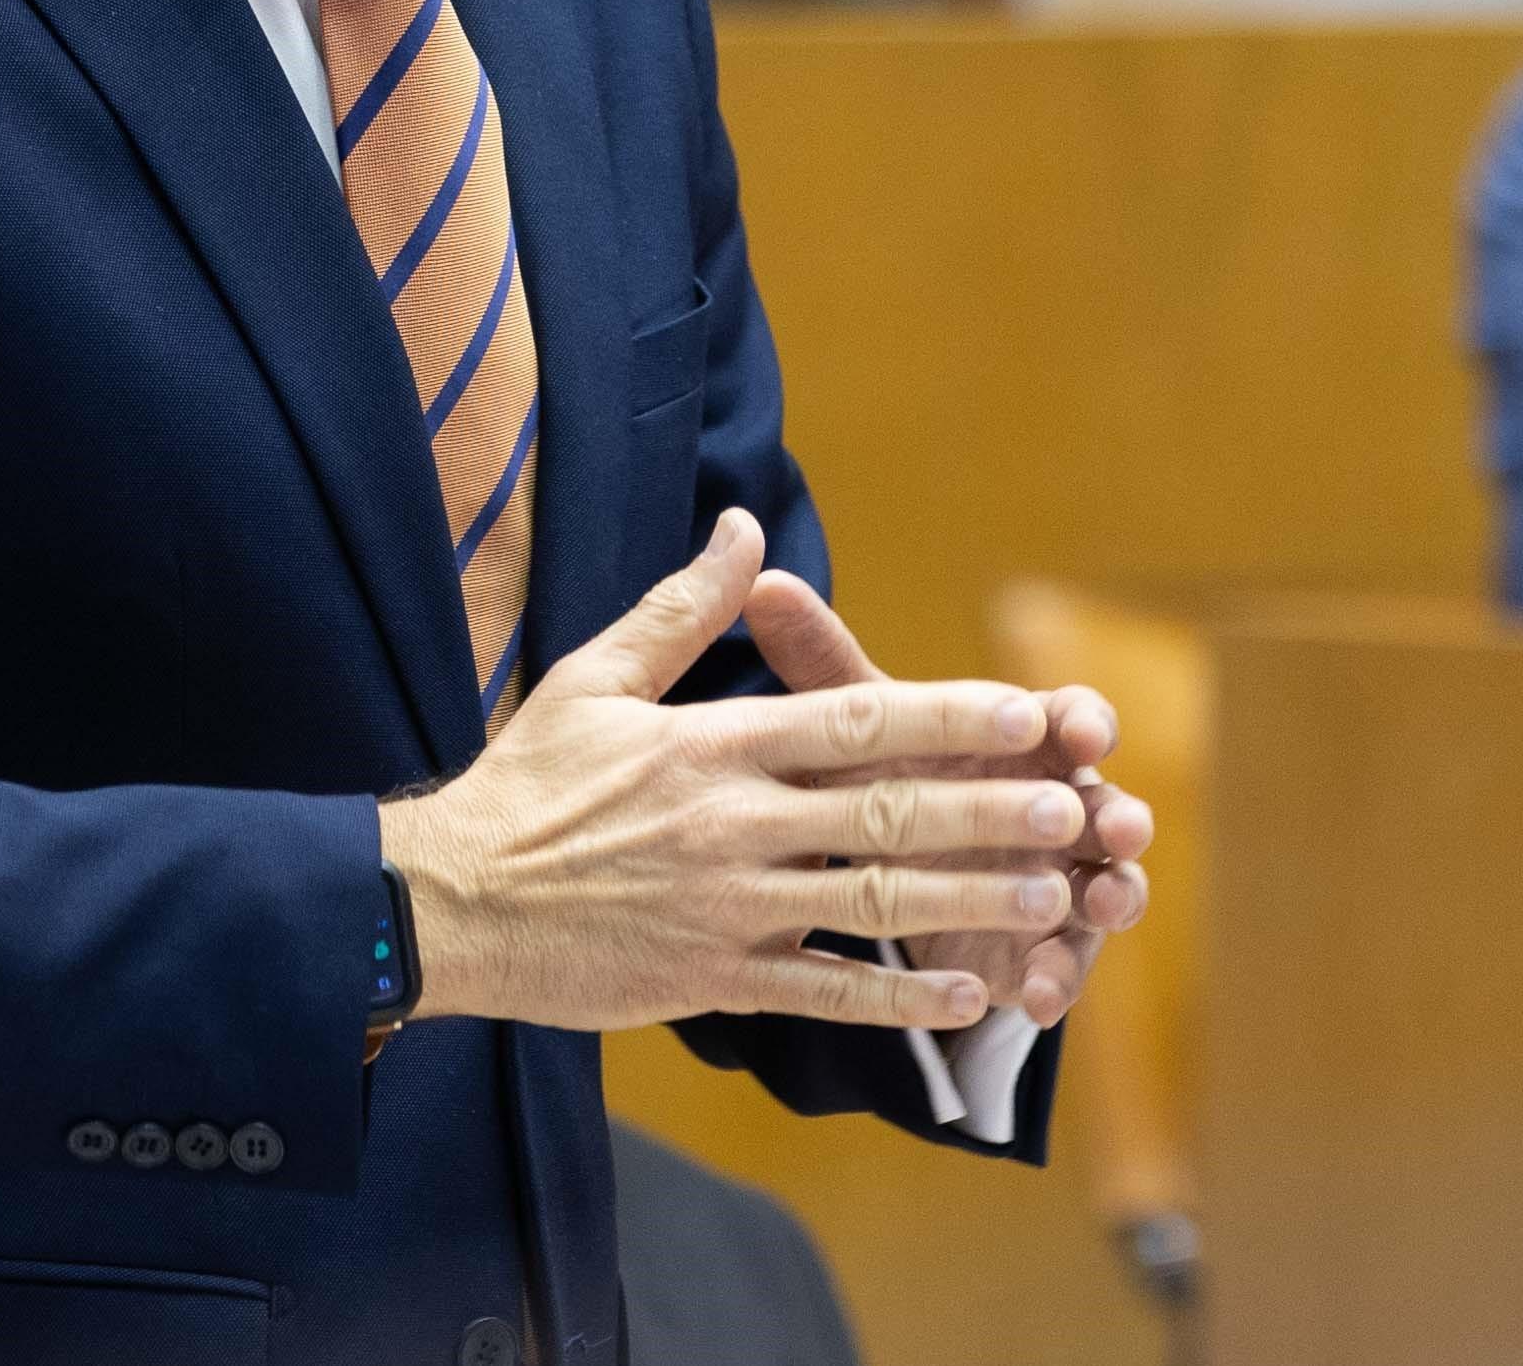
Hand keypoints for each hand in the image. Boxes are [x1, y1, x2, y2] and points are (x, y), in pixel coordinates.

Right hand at [376, 510, 1109, 1036]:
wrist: (448, 905)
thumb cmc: (525, 786)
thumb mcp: (594, 677)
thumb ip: (684, 608)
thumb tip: (744, 525)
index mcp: (713, 745)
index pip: (854, 720)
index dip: (950, 715)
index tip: (1028, 711)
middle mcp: (732, 824)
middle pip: (885, 811)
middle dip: (987, 810)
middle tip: (1074, 809)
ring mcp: (727, 908)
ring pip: (872, 902)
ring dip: (968, 902)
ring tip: (1050, 899)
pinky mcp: (712, 979)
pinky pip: (824, 990)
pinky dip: (900, 998)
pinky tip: (968, 996)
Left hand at [740, 570, 1150, 1029]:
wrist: (885, 869)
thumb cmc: (887, 774)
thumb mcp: (854, 726)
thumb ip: (823, 663)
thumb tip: (763, 582)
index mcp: (1027, 740)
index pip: (1071, 716)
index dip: (1083, 721)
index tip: (1083, 731)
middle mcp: (1058, 807)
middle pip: (1105, 804)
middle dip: (1116, 816)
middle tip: (1120, 827)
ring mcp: (1060, 882)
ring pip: (1106, 887)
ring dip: (1111, 896)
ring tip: (1099, 907)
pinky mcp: (1041, 949)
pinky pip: (1061, 966)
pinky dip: (1055, 977)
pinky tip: (1037, 993)